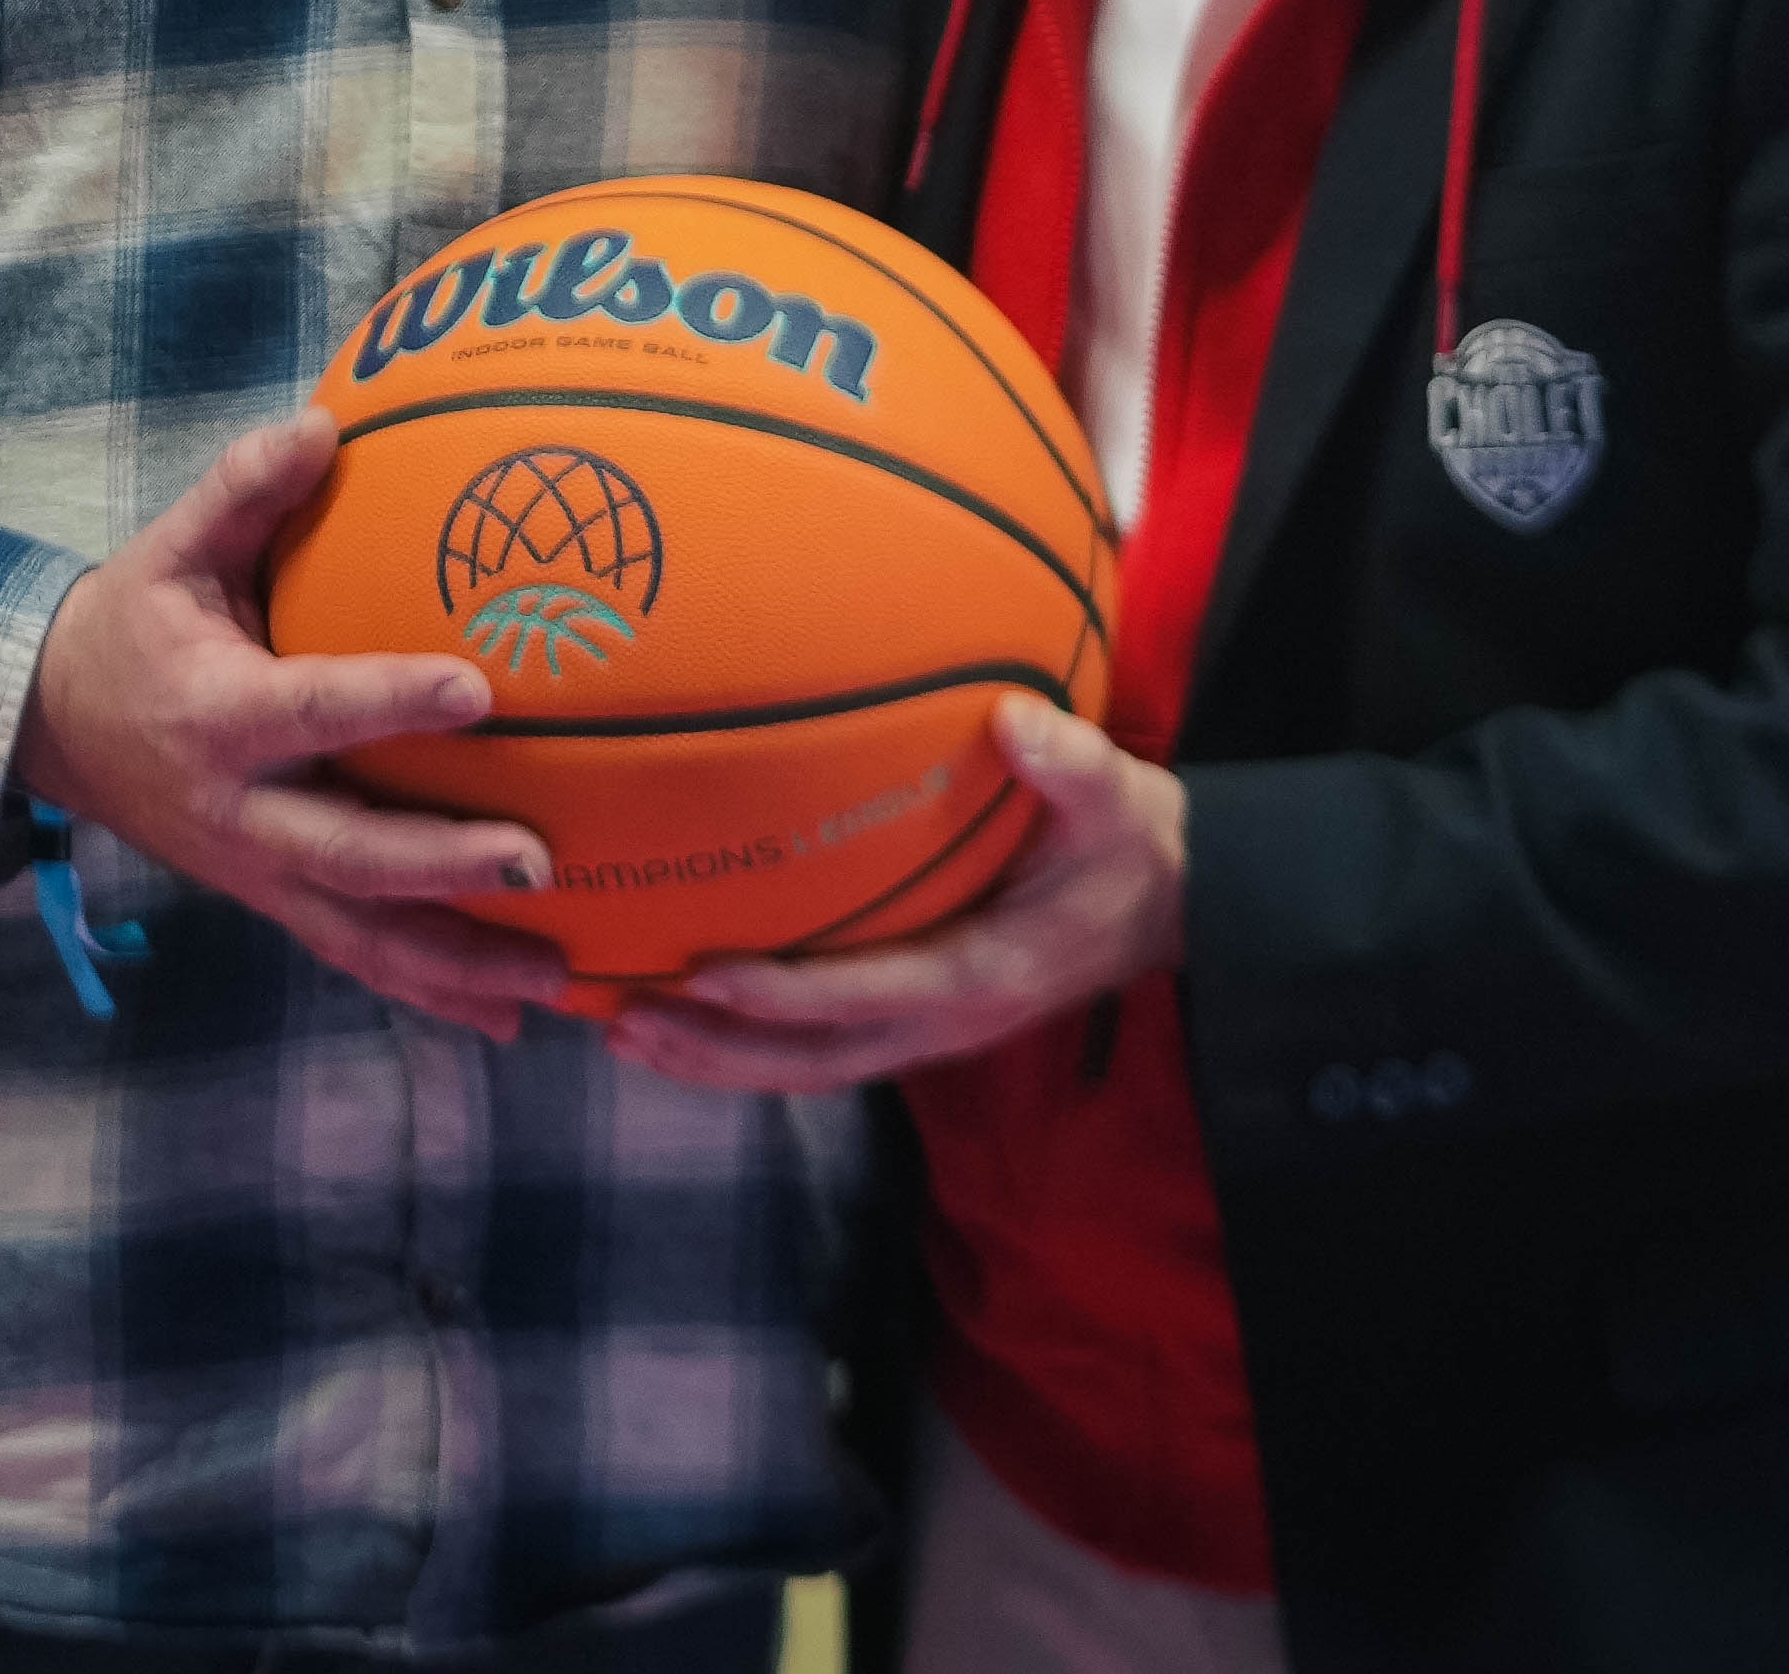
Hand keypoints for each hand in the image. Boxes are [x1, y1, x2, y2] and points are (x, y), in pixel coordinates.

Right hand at [11, 409, 568, 1039]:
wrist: (54, 727)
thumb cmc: (134, 626)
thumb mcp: (171, 551)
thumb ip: (244, 491)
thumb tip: (324, 422)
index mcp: (217, 717)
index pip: (312, 710)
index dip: (390, 700)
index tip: (477, 687)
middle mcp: (239, 812)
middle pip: (346, 854)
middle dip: (443, 865)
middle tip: (539, 863)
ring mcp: (257, 873)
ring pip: (362, 934)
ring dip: (458, 960)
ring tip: (556, 976)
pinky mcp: (275, 903)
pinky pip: (359, 956)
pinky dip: (434, 992)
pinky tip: (515, 1017)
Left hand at [600, 698, 1184, 1095]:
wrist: (1166, 905)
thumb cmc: (1127, 845)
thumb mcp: (1117, 800)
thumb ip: (1070, 765)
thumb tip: (1016, 719)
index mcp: (980, 977)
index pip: (863, 997)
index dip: (783, 994)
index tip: (707, 972)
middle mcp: (942, 1023)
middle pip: (810, 1063)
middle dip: (718, 1050)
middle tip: (623, 1023)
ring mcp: (925, 1031)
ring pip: (804, 1068)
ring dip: (716, 1059)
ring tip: (622, 1033)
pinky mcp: (912, 1017)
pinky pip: (818, 1043)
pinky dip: (748, 1038)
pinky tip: (687, 1007)